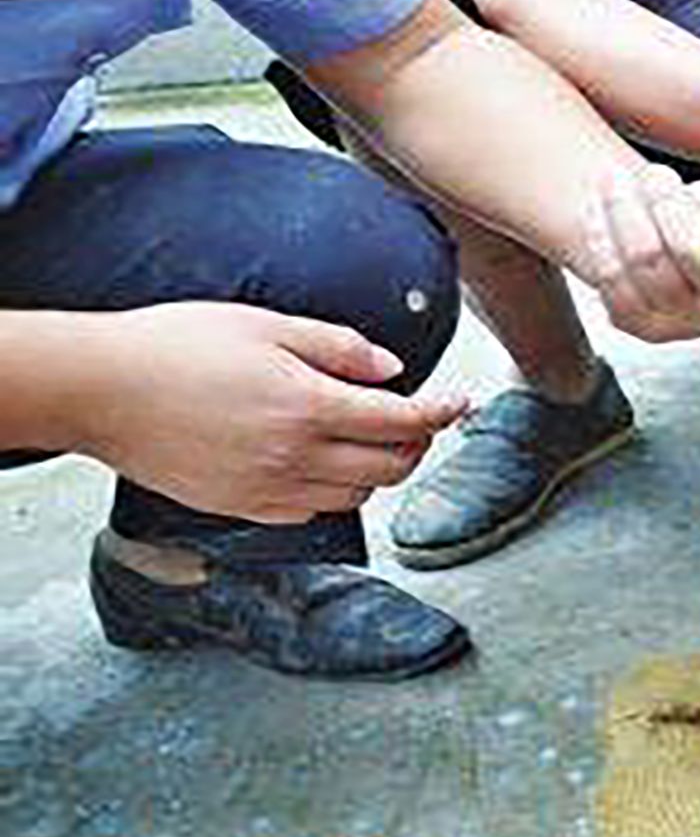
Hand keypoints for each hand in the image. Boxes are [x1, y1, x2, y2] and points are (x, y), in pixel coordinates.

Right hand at [72, 303, 467, 524]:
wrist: (101, 391)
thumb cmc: (177, 346)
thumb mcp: (265, 324)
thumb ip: (338, 347)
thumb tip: (392, 370)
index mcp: (308, 406)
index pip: (403, 420)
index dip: (442, 411)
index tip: (462, 401)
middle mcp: (295, 456)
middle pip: (392, 465)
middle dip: (417, 442)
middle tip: (418, 417)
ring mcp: (268, 489)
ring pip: (358, 495)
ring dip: (379, 468)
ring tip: (371, 437)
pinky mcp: (242, 508)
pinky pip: (313, 511)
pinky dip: (335, 491)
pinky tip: (323, 462)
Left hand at [577, 161, 699, 341]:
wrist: (667, 236)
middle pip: (693, 253)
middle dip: (664, 205)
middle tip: (654, 174)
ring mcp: (687, 324)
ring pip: (645, 260)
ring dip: (624, 210)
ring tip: (614, 178)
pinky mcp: (641, 325)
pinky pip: (613, 278)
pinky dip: (601, 234)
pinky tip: (599, 207)